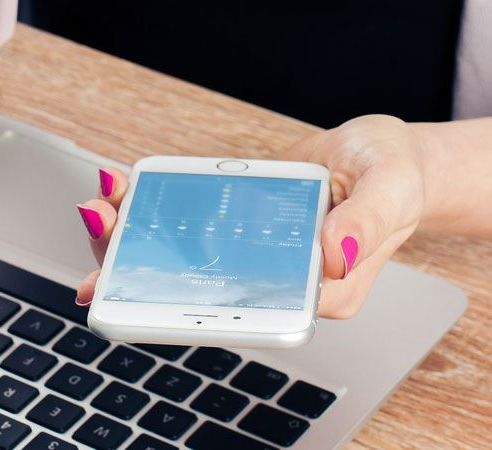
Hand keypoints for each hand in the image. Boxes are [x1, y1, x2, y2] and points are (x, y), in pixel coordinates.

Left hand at [75, 115, 429, 318]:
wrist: (384, 156)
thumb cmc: (393, 175)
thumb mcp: (391, 189)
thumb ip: (365, 223)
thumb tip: (330, 252)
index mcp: (314, 294)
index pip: (240, 312)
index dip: (182, 308)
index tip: (135, 288)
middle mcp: (276, 282)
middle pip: (196, 289)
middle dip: (137, 264)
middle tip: (100, 226)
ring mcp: (253, 256)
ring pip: (183, 259)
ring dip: (136, 236)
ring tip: (101, 207)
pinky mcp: (236, 228)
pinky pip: (190, 227)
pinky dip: (155, 212)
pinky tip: (125, 195)